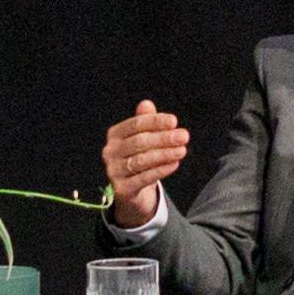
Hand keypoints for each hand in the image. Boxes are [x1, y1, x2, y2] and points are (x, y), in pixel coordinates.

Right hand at [98, 100, 190, 228]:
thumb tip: (146, 104)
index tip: (174, 121)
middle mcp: (110, 152)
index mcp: (114, 135)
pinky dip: (161, 171)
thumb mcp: (143, 138)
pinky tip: (174, 164)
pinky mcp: (121, 189)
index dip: (156, 122)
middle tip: (183, 136)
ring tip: (182, 150)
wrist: (131, 190)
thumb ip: (146, 121)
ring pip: (142, 160)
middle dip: (164, 138)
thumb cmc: (139, 157)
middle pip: (139, 142)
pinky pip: (143, 178)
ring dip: (165, 154)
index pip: (136, 124)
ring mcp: (113, 171)